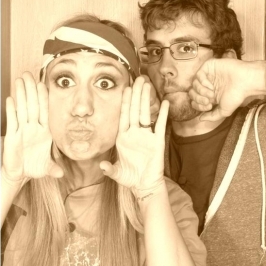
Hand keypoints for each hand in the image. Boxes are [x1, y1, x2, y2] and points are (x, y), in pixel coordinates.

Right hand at [3, 72, 63, 183]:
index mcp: (45, 133)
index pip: (45, 112)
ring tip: (20, 81)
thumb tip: (61, 174)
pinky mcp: (12, 136)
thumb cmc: (34, 167)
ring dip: (21, 95)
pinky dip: (11, 111)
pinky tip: (11, 100)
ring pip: (22, 110)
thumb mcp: (46, 169)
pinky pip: (12, 121)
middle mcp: (33, 129)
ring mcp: (22, 131)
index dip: (44, 99)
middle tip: (29, 75)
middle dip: (31, 90)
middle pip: (32, 106)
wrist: (20, 173)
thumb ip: (53, 169)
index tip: (43, 85)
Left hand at [99, 76, 168, 196]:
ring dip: (146, 99)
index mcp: (123, 138)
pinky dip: (162, 114)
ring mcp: (146, 137)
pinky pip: (160, 125)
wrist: (145, 186)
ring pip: (146, 114)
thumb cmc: (130, 179)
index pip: (124, 116)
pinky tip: (164, 102)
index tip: (125, 88)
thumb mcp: (117, 173)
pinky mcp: (157, 142)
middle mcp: (134, 134)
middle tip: (138, 79)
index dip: (125, 102)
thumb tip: (101, 166)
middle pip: (135, 110)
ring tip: (147, 85)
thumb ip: (109, 169)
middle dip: (136, 94)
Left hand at [189, 59, 265, 121]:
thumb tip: (200, 119)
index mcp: (210, 95)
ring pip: (194, 84)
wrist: (244, 82)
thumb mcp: (224, 111)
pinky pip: (198, 74)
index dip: (198, 105)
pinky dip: (202, 82)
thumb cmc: (236, 96)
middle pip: (193, 93)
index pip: (195, 101)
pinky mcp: (209, 66)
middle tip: (209, 100)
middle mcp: (207, 85)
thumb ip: (212, 116)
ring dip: (201, 91)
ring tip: (211, 93)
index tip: (209, 106)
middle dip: (199, 99)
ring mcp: (208, 75)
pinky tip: (211, 85)